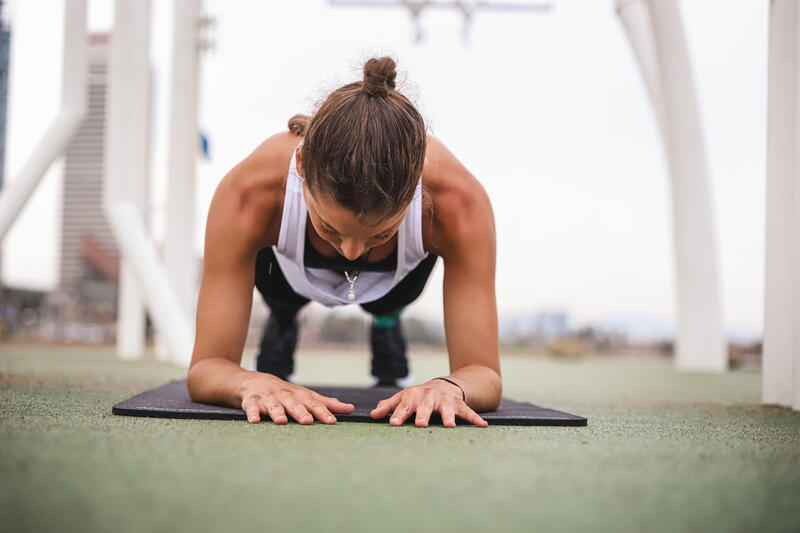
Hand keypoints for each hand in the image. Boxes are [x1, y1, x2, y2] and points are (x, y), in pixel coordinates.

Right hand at [239, 372, 353, 424]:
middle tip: (307, 421)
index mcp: (300, 396)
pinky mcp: (252, 402)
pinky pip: (251, 408)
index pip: (314, 404)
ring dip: (277, 413)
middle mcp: (286, 396)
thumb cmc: (287, 394)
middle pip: (294, 404)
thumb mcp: (306, 396)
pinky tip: (255, 421)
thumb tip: (351, 409)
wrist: (254, 381)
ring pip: (274, 406)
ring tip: (281, 421)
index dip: (323, 412)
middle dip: (301, 412)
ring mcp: (268, 399)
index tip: (332, 421)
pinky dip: (252, 413)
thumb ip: (327, 404)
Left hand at [369, 379, 488, 427]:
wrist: (443, 386)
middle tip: (421, 425)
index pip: (404, 406)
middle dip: (423, 415)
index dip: (399, 415)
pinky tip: (483, 426)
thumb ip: (389, 406)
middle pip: (425, 407)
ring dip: (449, 417)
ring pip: (447, 409)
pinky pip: (468, 412)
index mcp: (413, 397)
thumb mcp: (403, 398)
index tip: (393, 423)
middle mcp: (429, 397)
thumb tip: (372, 415)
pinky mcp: (459, 405)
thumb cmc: (419, 397)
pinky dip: (475, 419)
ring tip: (449, 426)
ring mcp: (445, 401)